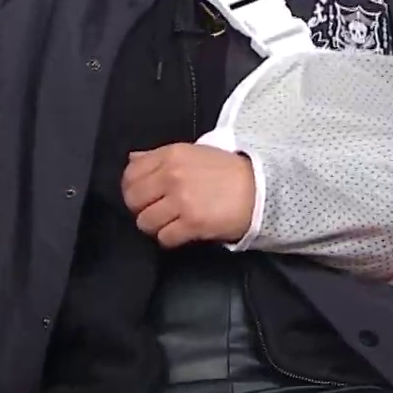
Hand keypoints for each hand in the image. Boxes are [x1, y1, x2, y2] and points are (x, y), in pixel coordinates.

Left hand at [122, 143, 257, 246]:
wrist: (262, 188)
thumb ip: (160, 157)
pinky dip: (171, 238)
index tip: (145, 195)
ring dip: (156, 226)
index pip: (131, 173)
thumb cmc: (229, 171)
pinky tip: (184, 231)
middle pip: (133, 200)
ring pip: (145, 222)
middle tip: (158, 211)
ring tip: (172, 223)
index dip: (133, 188)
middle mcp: (172, 175)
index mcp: (172, 154)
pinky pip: (164, 238)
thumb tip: (132, 159)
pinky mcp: (192, 223)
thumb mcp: (194, 153)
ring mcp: (181, 200)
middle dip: (142, 208)